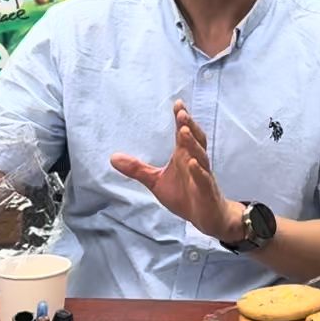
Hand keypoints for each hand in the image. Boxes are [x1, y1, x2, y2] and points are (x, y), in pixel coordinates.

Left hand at [111, 101, 237, 241]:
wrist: (206, 216)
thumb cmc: (184, 195)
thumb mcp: (156, 181)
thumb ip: (138, 169)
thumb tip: (113, 157)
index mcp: (184, 156)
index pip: (184, 133)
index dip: (181, 119)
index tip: (178, 104)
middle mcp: (195, 162)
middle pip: (195, 140)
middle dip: (189, 126)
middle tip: (182, 113)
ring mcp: (202, 175)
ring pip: (200, 156)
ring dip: (193, 143)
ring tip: (184, 131)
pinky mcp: (206, 191)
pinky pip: (204, 179)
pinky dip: (198, 171)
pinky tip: (192, 163)